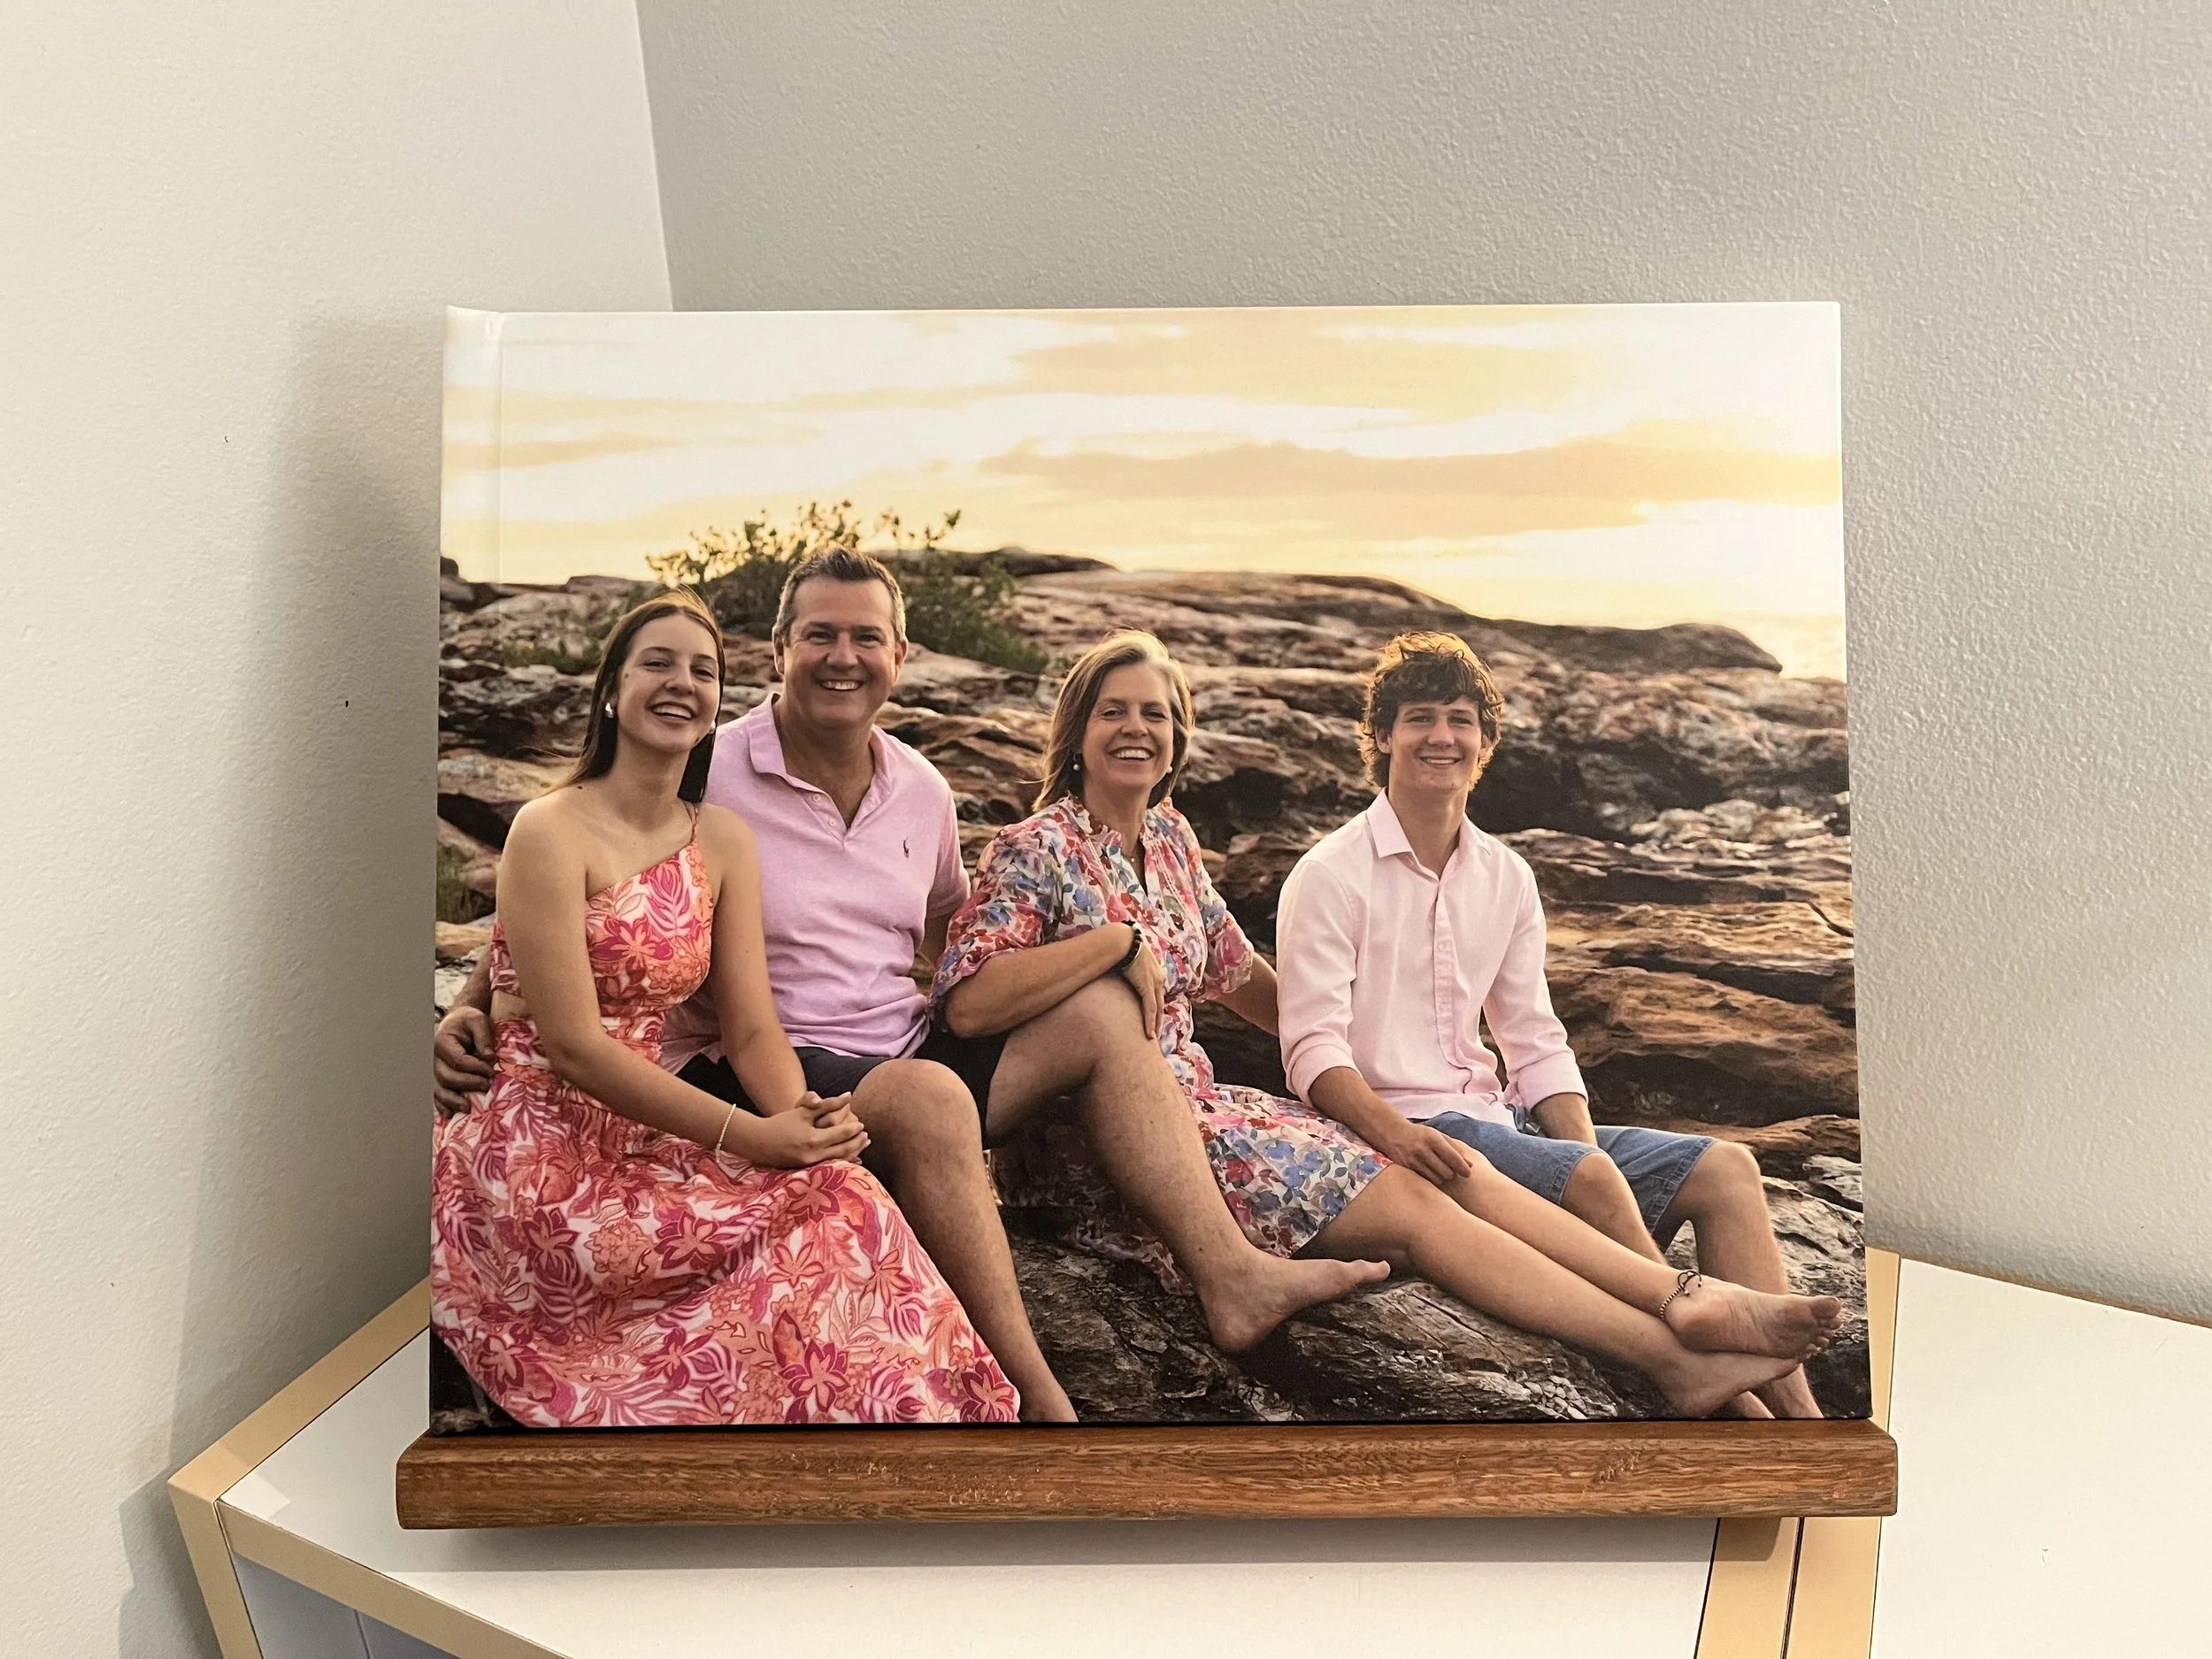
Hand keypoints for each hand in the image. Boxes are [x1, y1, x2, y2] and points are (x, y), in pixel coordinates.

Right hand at [433, 1006, 495, 1114]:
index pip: (458, 1060)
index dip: (475, 1068)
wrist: (457, 1022)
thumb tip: (489, 1058)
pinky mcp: (437, 1077)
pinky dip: (442, 1105)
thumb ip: (483, 1036)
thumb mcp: (478, 1020)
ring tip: (467, 1108)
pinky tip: (449, 1114)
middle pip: (447, 1076)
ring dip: (452, 1100)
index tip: (492, 1071)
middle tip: (487, 1086)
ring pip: (438, 1089)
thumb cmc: (468, 1021)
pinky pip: (436, 1093)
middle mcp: (434, 1057)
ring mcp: (433, 1069)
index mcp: (442, 1041)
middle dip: (467, 1084)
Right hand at [739, 1093, 870, 1167]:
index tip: (862, 1124)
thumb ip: (829, 1103)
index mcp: (813, 1139)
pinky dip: (842, 1162)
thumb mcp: (804, 1111)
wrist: (758, 1141)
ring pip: (838, 1161)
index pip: (841, 1135)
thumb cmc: (781, 1122)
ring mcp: (809, 1166)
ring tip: (862, 1145)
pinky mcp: (806, 1171)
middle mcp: (813, 1155)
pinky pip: (829, 1167)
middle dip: (857, 1143)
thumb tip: (849, 1095)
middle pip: (843, 1150)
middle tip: (867, 1136)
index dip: (853, 1129)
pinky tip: (850, 1158)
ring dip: (853, 1153)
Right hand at [1117, 927, 1165, 1041]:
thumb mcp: (1125, 961)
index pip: (1157, 996)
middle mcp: (1158, 979)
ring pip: (1157, 1010)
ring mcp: (1155, 983)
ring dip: (1156, 1026)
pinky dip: (1150, 1023)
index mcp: (1155, 973)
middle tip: (1156, 1035)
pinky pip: (1150, 1009)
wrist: (1122, 940)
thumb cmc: (1120, 947)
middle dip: (1159, 1021)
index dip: (1156, 1010)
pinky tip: (1149, 1034)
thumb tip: (1109, 974)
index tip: (1153, 1021)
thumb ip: (1123, 971)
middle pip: (1160, 1005)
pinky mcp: (1147, 986)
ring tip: (1152, 1040)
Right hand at [1381, 1121, 1476, 1186]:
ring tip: (1441, 1172)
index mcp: (1433, 1139)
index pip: (1454, 1158)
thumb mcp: (1437, 1135)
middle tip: (1452, 1172)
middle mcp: (1423, 1150)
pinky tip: (1431, 1173)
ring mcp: (1413, 1160)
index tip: (1468, 1174)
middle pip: (1447, 1172)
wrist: (1393, 1133)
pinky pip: (1425, 1180)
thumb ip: (1455, 1148)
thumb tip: (1470, 1165)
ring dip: (1442, 1178)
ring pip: (1437, 1179)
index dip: (1463, 1169)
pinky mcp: (1407, 1168)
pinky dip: (1431, 1179)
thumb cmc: (1420, 1134)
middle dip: (1453, 1174)